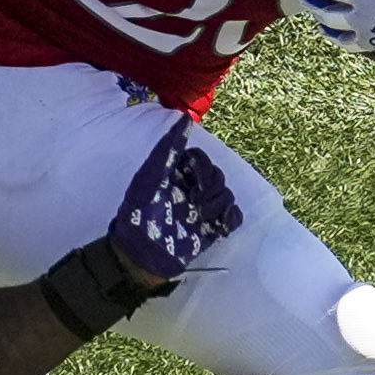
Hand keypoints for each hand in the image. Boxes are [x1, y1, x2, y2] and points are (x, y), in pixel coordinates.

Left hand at [109, 122, 240, 284]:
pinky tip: (218, 226)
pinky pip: (235, 217)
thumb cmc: (139, 214)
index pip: (201, 160)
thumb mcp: (151, 177)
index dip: (202, 167)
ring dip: (216, 206)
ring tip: (198, 218)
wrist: (140, 255)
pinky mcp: (211, 229)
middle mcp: (190, 189)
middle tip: (194, 201)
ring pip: (227, 196)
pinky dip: (231, 219)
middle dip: (210, 188)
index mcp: (175, 175)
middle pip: (218, 176)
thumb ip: (168, 149)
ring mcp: (202, 209)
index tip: (193, 177)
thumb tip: (184, 119)